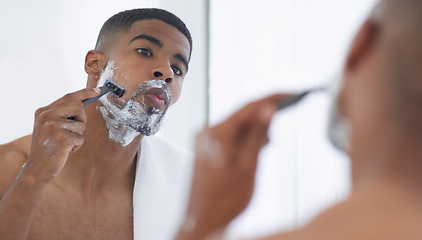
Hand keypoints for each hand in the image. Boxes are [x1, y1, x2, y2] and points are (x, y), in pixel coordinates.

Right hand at [23, 88, 99, 182]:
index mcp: (43, 111)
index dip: (85, 92)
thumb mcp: (49, 127)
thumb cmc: (48, 147)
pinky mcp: (62, 139)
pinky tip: (65, 151)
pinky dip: (77, 146)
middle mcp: (46, 116)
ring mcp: (53, 127)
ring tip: (64, 143)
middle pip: (78, 106)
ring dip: (77, 136)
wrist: (37, 168)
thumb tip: (83, 103)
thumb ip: (62, 114)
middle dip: (82, 119)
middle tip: (74, 131)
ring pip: (81, 125)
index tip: (97, 90)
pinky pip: (81, 139)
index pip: (68, 97)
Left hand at [177, 94, 289, 239]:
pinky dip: (246, 141)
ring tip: (266, 147)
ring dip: (256, 132)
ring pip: (238, 127)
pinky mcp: (208, 149)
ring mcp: (206, 141)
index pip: (249, 107)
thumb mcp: (248, 166)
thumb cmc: (224, 200)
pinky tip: (255, 151)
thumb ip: (257, 135)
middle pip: (243, 115)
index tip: (292, 93)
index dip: (273, 98)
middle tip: (285, 120)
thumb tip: (269, 109)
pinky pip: (231, 137)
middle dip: (265, 117)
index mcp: (216, 133)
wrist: (203, 222)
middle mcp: (207, 132)